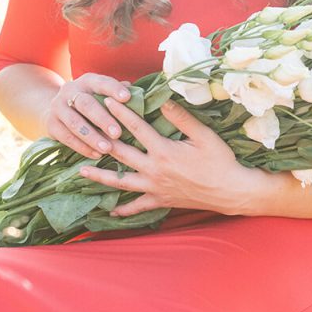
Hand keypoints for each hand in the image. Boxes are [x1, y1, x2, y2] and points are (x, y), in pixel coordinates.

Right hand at [45, 74, 132, 159]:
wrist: (57, 108)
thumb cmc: (92, 102)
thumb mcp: (102, 94)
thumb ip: (119, 95)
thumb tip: (140, 96)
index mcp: (87, 81)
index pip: (101, 82)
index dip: (114, 89)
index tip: (127, 98)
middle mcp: (70, 91)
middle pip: (86, 104)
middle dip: (102, 119)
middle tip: (118, 133)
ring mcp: (58, 107)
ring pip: (74, 123)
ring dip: (92, 137)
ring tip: (107, 149)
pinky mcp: (51, 124)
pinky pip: (66, 137)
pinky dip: (82, 147)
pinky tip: (96, 155)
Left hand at [78, 97, 249, 217]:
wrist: (230, 191)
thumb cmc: (220, 161)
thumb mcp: (204, 135)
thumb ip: (181, 118)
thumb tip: (163, 100)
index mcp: (163, 150)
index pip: (136, 128)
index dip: (121, 113)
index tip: (107, 101)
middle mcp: (154, 170)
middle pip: (121, 154)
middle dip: (101, 140)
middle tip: (85, 130)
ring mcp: (155, 188)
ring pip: (121, 182)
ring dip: (100, 176)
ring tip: (81, 171)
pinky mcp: (160, 201)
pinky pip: (137, 207)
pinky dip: (123, 210)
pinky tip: (111, 211)